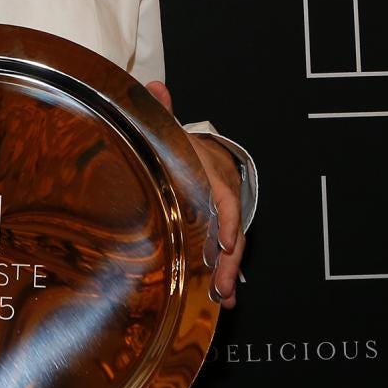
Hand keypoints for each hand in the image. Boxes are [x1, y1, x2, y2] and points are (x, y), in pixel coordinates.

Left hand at [146, 80, 244, 309]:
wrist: (208, 153)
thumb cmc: (186, 148)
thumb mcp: (174, 131)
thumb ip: (164, 114)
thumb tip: (154, 87)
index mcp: (214, 174)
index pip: (227, 199)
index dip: (227, 222)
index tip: (225, 244)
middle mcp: (224, 197)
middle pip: (234, 230)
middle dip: (230, 260)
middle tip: (223, 285)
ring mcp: (225, 217)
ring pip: (233, 247)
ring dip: (229, 273)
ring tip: (224, 299)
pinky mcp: (220, 232)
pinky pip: (226, 255)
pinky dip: (226, 276)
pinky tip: (223, 300)